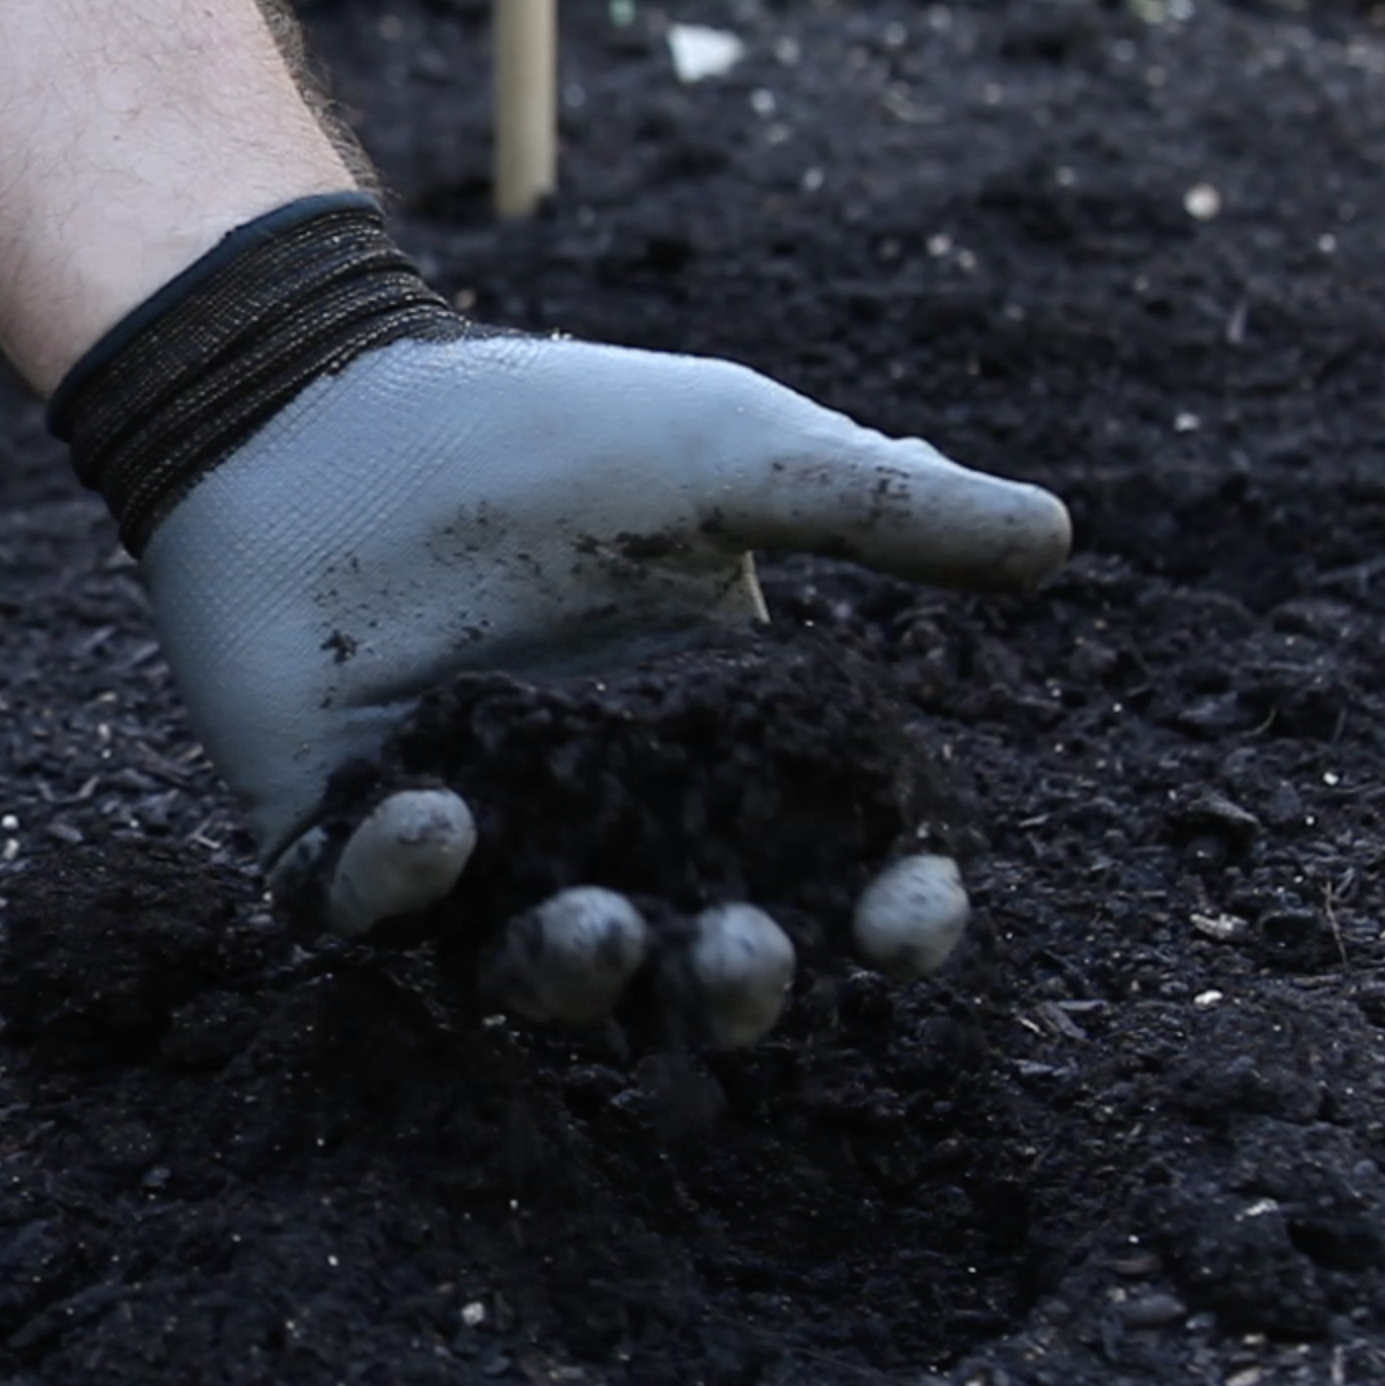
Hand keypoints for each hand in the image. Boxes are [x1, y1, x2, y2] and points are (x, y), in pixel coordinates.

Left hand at [49, 200, 1067, 1050]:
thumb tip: (1055, 537)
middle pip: (689, 964)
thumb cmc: (540, 423)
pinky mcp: (330, 832)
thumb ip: (876, 504)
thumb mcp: (727, 452)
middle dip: (730, 986)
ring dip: (572, 974)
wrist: (329, 399)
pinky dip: (397, 887)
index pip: (830, 872)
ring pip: (530, 972)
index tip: (912, 906)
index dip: (885, 914)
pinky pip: (360, 912)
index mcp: (717, 753)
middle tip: (745, 954)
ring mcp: (468, 840)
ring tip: (599, 928)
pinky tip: (432, 818)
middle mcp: (598, 822)